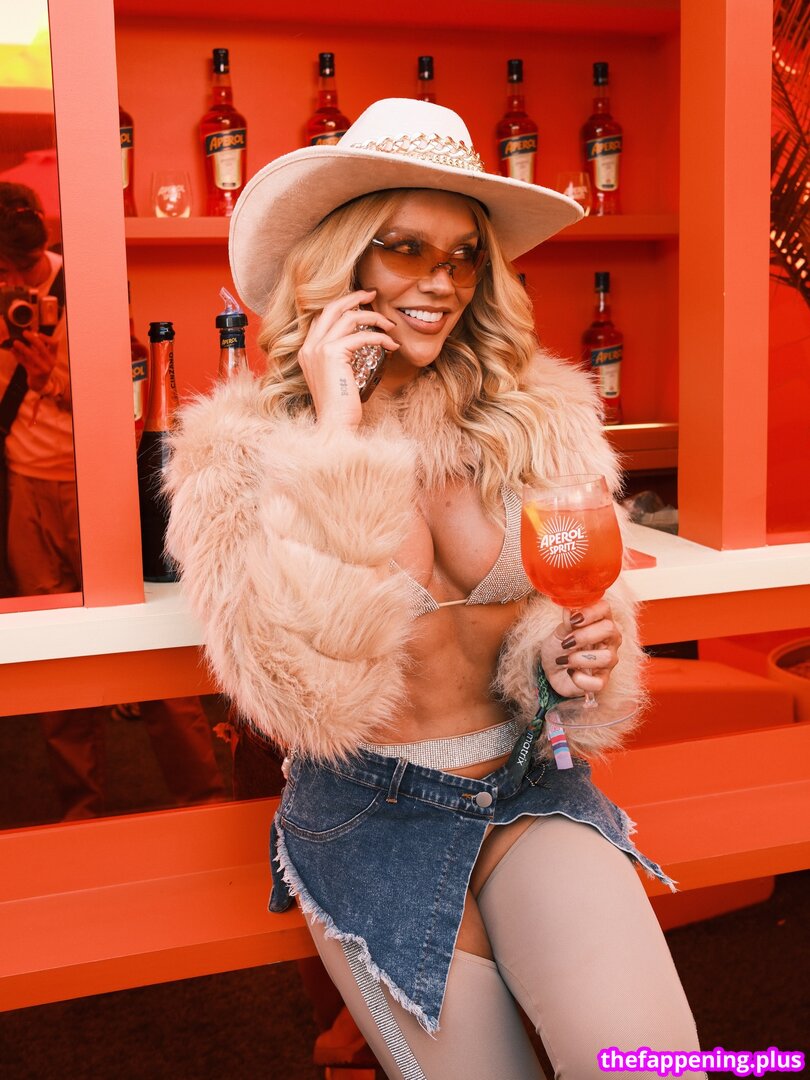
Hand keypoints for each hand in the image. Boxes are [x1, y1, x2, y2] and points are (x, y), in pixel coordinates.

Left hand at [10, 329, 56, 392]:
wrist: (41, 383)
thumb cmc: (41, 366)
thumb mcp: (44, 357)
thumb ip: (39, 346)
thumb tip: (29, 332)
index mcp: (53, 356)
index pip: (55, 344)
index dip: (47, 338)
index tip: (38, 333)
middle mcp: (51, 362)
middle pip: (41, 347)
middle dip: (32, 339)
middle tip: (24, 333)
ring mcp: (43, 368)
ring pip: (32, 355)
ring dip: (22, 347)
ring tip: (15, 342)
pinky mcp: (35, 373)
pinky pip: (24, 362)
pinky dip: (17, 356)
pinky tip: (12, 350)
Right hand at [297, 289, 399, 430]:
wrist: (334, 425)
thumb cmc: (340, 407)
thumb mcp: (337, 378)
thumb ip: (340, 359)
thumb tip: (359, 343)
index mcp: (307, 351)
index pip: (323, 317)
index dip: (342, 306)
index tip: (361, 303)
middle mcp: (309, 346)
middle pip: (331, 308)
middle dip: (354, 298)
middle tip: (373, 295)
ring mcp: (318, 349)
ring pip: (348, 317)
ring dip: (373, 318)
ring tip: (390, 326)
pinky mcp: (332, 354)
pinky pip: (361, 336)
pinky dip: (380, 337)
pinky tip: (392, 344)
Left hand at [540, 598, 621, 697]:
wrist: (552, 670)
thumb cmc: (560, 647)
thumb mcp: (559, 632)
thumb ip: (567, 622)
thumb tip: (569, 608)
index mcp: (600, 622)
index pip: (605, 608)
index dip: (590, 612)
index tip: (573, 620)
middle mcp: (610, 640)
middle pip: (609, 629)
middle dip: (584, 636)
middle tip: (566, 643)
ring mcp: (609, 661)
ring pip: (606, 657)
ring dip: (579, 659)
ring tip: (564, 660)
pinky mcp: (602, 680)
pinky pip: (599, 682)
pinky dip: (581, 679)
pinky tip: (571, 673)